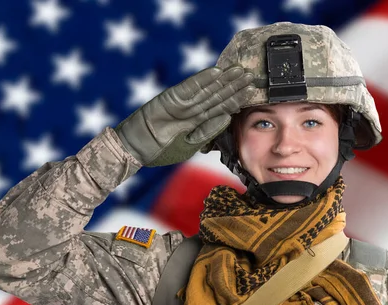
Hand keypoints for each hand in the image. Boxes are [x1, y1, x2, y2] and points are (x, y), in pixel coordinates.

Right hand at [115, 64, 254, 166]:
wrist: (136, 149)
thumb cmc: (161, 150)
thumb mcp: (190, 145)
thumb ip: (208, 131)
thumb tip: (228, 117)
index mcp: (197, 120)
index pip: (221, 107)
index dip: (236, 99)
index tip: (251, 91)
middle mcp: (192, 108)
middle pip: (217, 95)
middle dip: (234, 85)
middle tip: (250, 75)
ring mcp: (182, 102)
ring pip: (207, 89)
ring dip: (223, 79)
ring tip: (238, 70)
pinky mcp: (171, 97)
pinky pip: (190, 87)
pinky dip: (202, 79)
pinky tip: (217, 72)